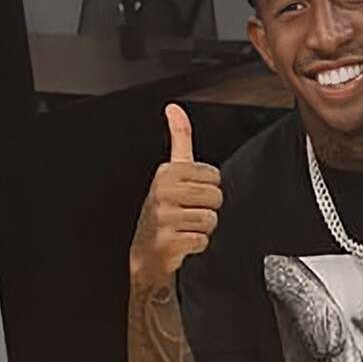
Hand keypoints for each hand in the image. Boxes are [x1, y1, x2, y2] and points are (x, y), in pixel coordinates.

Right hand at [129, 104, 222, 286]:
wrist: (146, 252)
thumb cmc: (164, 211)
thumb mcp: (170, 172)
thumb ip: (179, 138)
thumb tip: (174, 108)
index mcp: (167, 172)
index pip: (215, 176)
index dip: (208, 189)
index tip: (190, 195)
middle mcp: (163, 192)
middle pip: (216, 197)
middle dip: (207, 209)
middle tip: (188, 213)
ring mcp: (164, 217)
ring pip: (211, 219)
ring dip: (202, 228)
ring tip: (184, 227)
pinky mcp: (168, 241)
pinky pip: (203, 240)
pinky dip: (197, 245)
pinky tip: (182, 242)